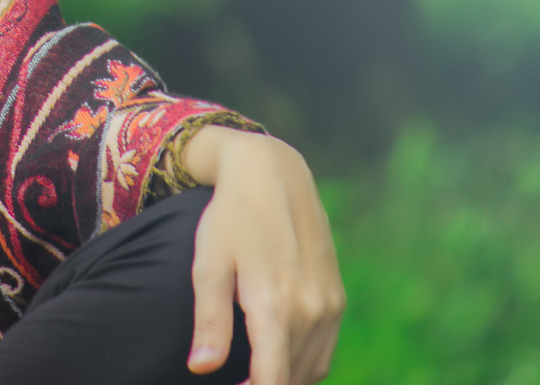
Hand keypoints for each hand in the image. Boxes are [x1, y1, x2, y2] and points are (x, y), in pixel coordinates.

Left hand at [182, 126, 343, 382]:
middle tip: (235, 381)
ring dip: (284, 378)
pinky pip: (324, 352)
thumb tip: (201, 369)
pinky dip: (303, 366)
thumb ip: (210, 321)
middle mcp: (310, 310)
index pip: (272, 381)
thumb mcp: (209, 264)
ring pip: (310, 371)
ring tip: (252, 374)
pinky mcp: (337, 298)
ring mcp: (330, 305)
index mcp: (275, 305)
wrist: (273, 175)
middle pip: (290, 379)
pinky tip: (277, 360)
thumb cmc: (230, 218)